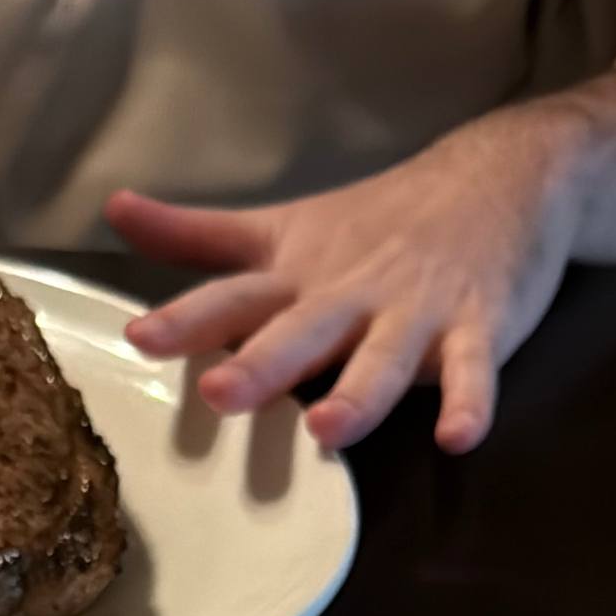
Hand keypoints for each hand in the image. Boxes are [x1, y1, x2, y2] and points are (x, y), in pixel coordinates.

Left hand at [108, 105, 585, 453]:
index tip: (140, 336)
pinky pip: (471, 372)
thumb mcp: (282, 226)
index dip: (188, 319)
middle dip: (263, 364)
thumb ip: (198, 235)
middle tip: (221, 391)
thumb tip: (113, 208)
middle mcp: (350, 295)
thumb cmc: (377, 220)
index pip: (235, 297)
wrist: (503, 176)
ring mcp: (416, 312)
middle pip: (302, 332)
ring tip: (328, 427)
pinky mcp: (478, 328)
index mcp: (299, 277)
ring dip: (358, 394)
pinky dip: (468, 402)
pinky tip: (456, 438)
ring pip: (383, 359)